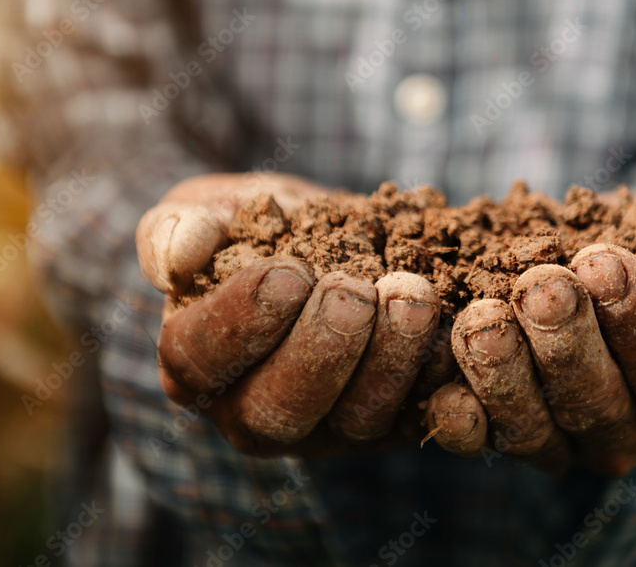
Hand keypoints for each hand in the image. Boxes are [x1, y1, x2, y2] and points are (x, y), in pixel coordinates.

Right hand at [136, 173, 442, 457]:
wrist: (333, 238)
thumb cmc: (256, 227)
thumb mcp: (211, 210)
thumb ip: (179, 228)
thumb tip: (177, 258)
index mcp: (199, 365)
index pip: (204, 359)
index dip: (243, 320)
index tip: (288, 272)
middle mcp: (256, 412)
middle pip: (280, 410)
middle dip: (322, 350)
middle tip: (356, 291)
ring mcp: (329, 426)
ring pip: (357, 419)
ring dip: (389, 360)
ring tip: (413, 295)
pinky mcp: (393, 422)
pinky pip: (421, 415)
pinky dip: (443, 381)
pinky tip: (457, 331)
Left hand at [424, 193, 635, 475]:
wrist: (586, 247)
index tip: (606, 261)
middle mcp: (622, 431)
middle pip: (597, 405)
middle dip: (567, 343)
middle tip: (543, 284)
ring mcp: (557, 438)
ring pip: (533, 429)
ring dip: (504, 375)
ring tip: (482, 318)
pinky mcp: (497, 428)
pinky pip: (477, 437)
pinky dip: (458, 417)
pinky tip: (441, 387)